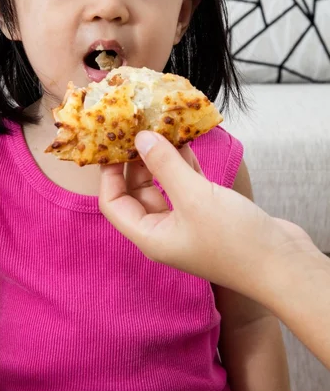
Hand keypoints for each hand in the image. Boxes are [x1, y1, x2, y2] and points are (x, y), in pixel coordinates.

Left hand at [99, 131, 311, 300]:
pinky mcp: (210, 211)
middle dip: (137, 160)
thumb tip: (141, 137)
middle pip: (138, 191)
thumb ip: (164, 165)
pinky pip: (188, 183)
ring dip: (163, 158)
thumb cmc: (234, 239)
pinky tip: (186, 139)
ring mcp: (188, 220)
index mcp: (150, 236)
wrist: (282, 263)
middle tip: (138, 128)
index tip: (112, 144)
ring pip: (165, 184)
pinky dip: (186, 163)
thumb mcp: (194, 197)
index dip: (109, 174)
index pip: (114, 203)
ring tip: (160, 127)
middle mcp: (164, 230)